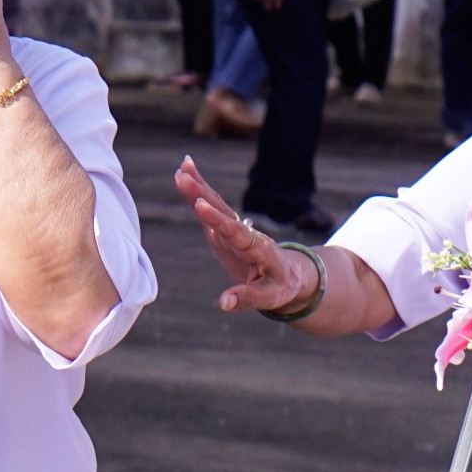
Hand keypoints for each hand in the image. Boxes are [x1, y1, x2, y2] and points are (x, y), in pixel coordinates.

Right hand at [174, 157, 316, 312]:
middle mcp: (245, 233)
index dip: (217, 220)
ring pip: (216, 205)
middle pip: (223, 211)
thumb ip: (248, 298)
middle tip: (183, 175)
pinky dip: (198, 193)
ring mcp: (234, 229)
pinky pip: (211, 209)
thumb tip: (223, 303)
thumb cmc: (281, 286)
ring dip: (199, 187)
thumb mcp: (271, 297)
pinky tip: (185, 177)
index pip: (235, 232)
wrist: (289, 274)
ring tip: (182, 167)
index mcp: (257, 248)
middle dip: (202, 193)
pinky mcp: (225, 230)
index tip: (200, 205)